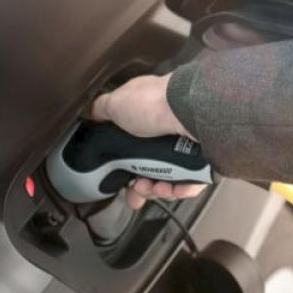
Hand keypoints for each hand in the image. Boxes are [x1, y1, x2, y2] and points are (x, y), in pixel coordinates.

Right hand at [90, 74, 207, 209]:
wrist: (188, 111)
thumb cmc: (153, 103)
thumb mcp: (116, 103)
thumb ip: (101, 109)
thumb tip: (89, 113)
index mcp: (148, 121)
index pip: (134, 151)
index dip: (124, 169)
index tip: (119, 181)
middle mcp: (168, 134)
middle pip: (151, 171)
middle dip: (140, 187)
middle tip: (137, 189)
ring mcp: (187, 148)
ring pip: (169, 180)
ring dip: (157, 190)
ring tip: (155, 187)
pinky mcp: (203, 161)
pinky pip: (190, 184)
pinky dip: (179, 190)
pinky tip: (171, 188)